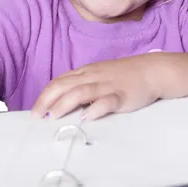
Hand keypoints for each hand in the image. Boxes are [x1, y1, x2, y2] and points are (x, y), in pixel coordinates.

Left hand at [32, 54, 164, 120]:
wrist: (152, 70)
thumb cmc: (124, 75)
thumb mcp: (99, 76)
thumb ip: (82, 86)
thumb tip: (62, 103)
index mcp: (86, 72)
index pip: (60, 81)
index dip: (45, 95)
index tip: (35, 110)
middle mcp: (93, 77)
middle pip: (65, 85)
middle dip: (48, 100)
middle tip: (37, 116)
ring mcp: (108, 85)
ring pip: (81, 91)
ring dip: (65, 103)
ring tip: (54, 116)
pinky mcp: (122, 96)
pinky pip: (107, 101)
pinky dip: (95, 109)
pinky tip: (87, 117)